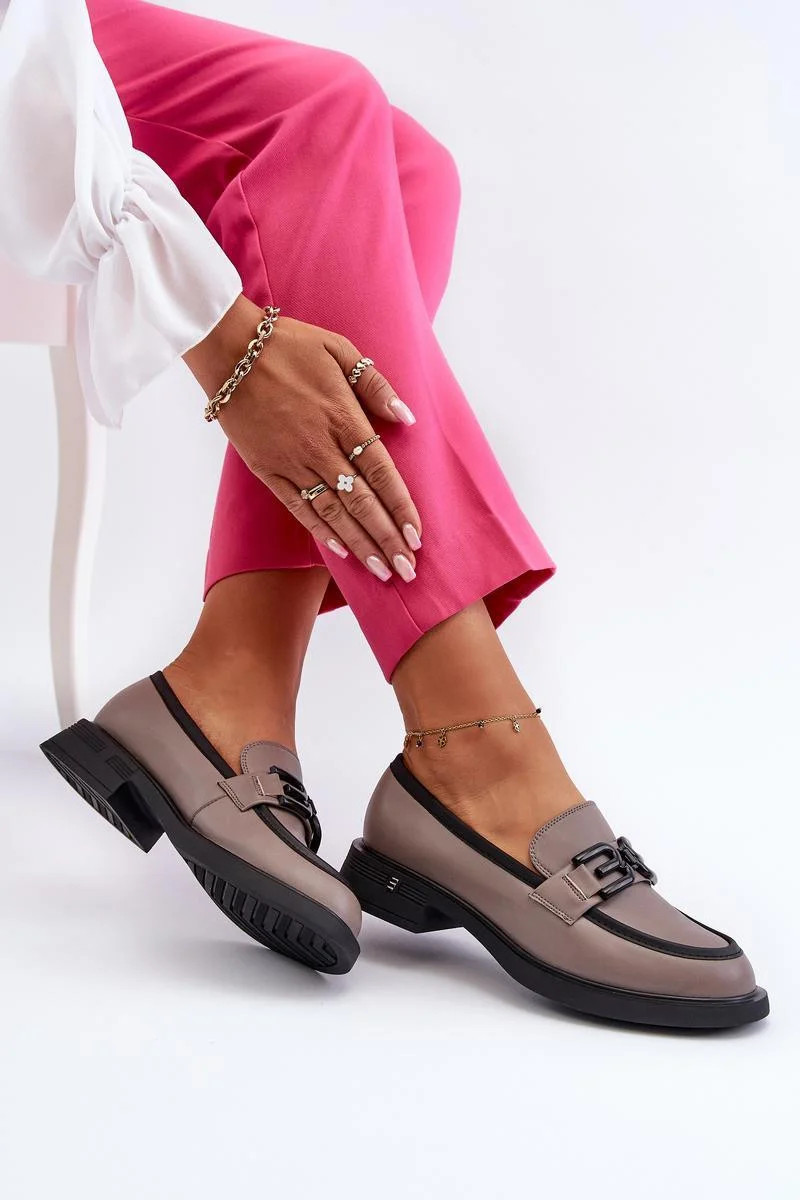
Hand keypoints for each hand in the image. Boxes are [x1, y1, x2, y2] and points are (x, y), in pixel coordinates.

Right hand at [184, 294, 420, 581]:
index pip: (380, 472)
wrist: (228, 349)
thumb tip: (406, 418)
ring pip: (333, 513)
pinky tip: (341, 551)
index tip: (418, 535)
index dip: (401, 507)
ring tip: (381, 571)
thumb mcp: (339, 349)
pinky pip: (298, 507)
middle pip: (361, 502)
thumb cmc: (288, 344)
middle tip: (407, 570)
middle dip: (387, 539)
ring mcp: (291, 461)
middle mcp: (319, 446)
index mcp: (342, 416)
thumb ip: (375, 386)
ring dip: (360, 545)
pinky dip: (321, 530)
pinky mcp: (266, 469)